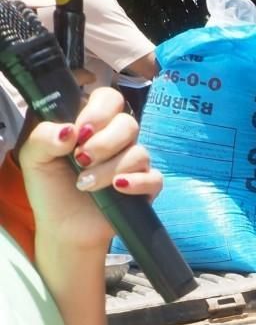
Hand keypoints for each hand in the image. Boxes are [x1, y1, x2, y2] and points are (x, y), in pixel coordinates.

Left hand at [18, 87, 161, 251]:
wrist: (64, 226)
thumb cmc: (50, 188)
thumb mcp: (33, 157)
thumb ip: (44, 137)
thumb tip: (70, 131)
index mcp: (92, 125)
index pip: (109, 99)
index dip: (99, 111)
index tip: (81, 131)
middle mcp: (116, 140)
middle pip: (128, 123)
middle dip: (105, 142)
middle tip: (81, 159)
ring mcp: (132, 163)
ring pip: (139, 152)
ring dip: (110, 168)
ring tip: (86, 184)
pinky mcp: (145, 187)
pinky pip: (153, 178)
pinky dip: (136, 182)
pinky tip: (117, 189)